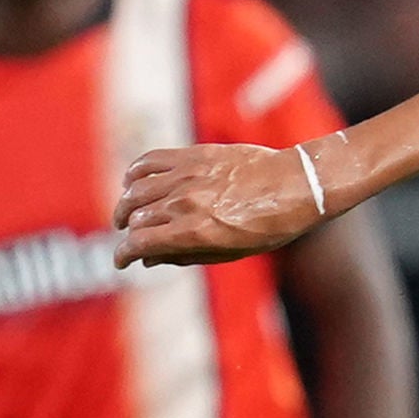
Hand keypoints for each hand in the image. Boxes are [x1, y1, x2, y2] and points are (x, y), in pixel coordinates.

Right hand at [115, 143, 320, 264]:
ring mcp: (188, 177)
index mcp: (194, 232)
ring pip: (137, 190)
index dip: (124, 255)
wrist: (296, 185)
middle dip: (127, 232)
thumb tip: (150, 260)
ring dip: (126, 205)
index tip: (122, 261)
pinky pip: (151, 160)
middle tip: (129, 238)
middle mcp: (185, 204)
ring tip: (127, 213)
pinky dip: (135, 173)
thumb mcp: (231, 252)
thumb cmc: (271, 226)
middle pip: (136, 218)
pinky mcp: (193, 155)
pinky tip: (133, 182)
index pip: (140, 243)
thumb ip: (186, 255)